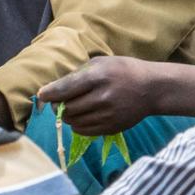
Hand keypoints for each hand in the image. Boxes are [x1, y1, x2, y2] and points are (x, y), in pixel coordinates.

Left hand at [37, 57, 158, 136]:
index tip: (41, 94)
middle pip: (67, 108)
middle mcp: (103, 97)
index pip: (66, 89)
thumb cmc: (124, 70)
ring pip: (73, 122)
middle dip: (57, 105)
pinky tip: (82, 116)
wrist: (152, 89)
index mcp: (99, 77)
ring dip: (67, 116)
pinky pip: (83, 131)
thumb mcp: (102, 63)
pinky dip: (78, 125)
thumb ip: (78, 74)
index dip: (49, 93)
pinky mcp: (111, 127)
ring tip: (72, 108)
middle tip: (58, 101)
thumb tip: (54, 88)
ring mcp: (108, 115)